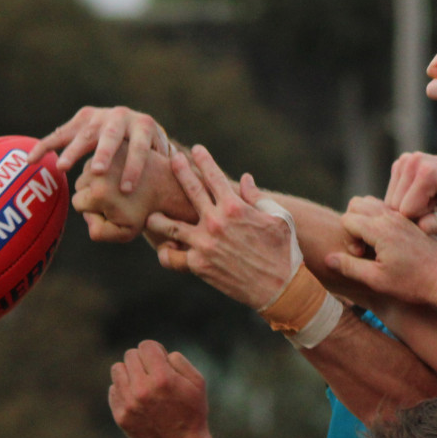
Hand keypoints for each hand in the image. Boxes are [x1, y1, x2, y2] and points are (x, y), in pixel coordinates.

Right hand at [35, 105, 169, 191]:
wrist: (134, 125)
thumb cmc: (151, 152)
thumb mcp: (163, 155)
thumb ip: (168, 166)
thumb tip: (178, 181)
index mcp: (144, 126)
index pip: (141, 147)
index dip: (135, 167)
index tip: (128, 189)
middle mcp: (121, 117)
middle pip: (111, 136)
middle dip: (104, 153)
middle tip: (98, 171)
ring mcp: (98, 116)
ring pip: (83, 134)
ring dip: (72, 151)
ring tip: (61, 168)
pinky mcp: (80, 119)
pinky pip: (60, 133)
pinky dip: (45, 146)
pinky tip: (31, 161)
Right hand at [72, 142, 198, 243]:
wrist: (167, 188)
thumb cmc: (145, 213)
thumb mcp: (125, 232)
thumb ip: (99, 233)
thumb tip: (85, 215)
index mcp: (98, 193)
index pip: (78, 203)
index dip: (93, 210)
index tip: (113, 209)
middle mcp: (98, 170)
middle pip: (79, 185)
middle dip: (92, 194)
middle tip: (117, 198)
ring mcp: (104, 154)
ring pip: (87, 171)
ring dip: (97, 180)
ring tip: (118, 186)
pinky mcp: (113, 144)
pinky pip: (98, 158)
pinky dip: (105, 167)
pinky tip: (119, 174)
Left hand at [109, 341, 210, 437]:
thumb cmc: (192, 411)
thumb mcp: (197, 382)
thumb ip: (179, 361)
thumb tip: (160, 353)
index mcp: (163, 379)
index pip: (146, 346)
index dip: (155, 350)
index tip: (160, 360)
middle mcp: (142, 390)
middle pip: (130, 355)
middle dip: (143, 360)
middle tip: (153, 373)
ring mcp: (129, 404)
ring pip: (117, 369)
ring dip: (130, 372)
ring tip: (142, 383)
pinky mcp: (120, 415)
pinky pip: (113, 389)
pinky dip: (124, 390)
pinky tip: (138, 399)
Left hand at [145, 146, 296, 308]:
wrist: (281, 288)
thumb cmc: (284, 251)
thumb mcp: (278, 218)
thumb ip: (257, 197)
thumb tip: (244, 179)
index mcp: (235, 207)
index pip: (214, 176)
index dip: (203, 159)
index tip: (196, 149)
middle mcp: (216, 222)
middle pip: (189, 189)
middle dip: (179, 169)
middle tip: (172, 159)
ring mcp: (204, 243)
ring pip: (168, 225)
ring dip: (158, 218)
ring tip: (153, 215)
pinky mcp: (198, 265)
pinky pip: (172, 256)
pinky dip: (167, 252)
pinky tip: (165, 247)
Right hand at [324, 198, 436, 305]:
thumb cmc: (413, 283)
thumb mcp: (377, 280)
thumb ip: (349, 266)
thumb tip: (328, 257)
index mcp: (380, 229)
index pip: (347, 218)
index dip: (347, 238)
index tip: (360, 256)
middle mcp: (391, 217)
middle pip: (356, 204)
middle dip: (352, 223)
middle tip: (364, 248)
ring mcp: (403, 217)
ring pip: (372, 203)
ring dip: (365, 220)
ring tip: (374, 245)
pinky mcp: (411, 221)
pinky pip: (387, 209)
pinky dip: (379, 220)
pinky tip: (388, 244)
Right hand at [386, 151, 436, 232]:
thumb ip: (433, 226)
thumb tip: (412, 225)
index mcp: (427, 173)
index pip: (406, 211)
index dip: (422, 217)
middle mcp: (411, 162)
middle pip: (395, 205)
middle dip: (414, 212)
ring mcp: (404, 160)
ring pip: (391, 201)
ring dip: (409, 205)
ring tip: (432, 198)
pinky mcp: (400, 164)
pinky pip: (392, 193)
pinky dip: (406, 198)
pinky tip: (425, 193)